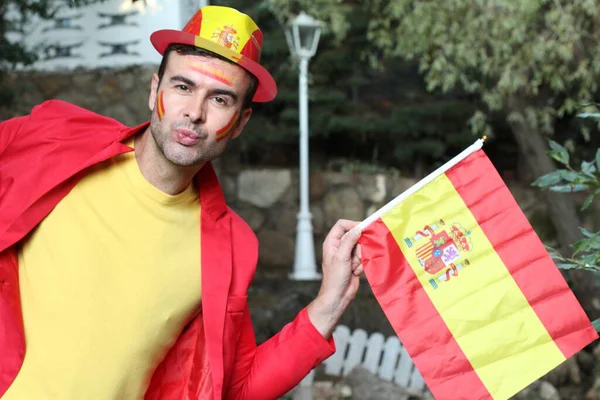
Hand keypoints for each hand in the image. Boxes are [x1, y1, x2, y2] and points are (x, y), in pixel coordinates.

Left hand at [307, 219, 362, 338]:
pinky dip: (361, 265)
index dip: (353, 225)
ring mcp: (347, 255)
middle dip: (358, 248)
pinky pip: (363, 257)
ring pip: (361, 248)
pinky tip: (355, 273)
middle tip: (354, 258)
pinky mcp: (354, 262)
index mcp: (332, 242)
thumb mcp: (341, 257)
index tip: (363, 229)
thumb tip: (357, 229)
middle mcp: (339, 246)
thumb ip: (349, 241)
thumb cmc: (335, 278)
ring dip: (360, 258)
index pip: (342, 225)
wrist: (338, 296)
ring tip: (353, 268)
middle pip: (355, 236)